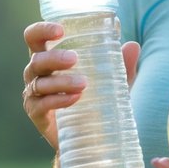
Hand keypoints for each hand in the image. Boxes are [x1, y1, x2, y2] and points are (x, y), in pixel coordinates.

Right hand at [22, 21, 139, 150]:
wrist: (89, 137)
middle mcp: (37, 74)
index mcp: (49, 58)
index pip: (35, 38)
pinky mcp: (37, 115)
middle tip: (74, 59)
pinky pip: (42, 105)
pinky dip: (58, 100)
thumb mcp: (111, 81)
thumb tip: (134, 46)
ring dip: (60, 81)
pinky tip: (75, 99)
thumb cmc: (96, 99)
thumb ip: (121, 64)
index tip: (61, 30)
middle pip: (36, 60)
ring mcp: (34, 95)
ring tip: (83, 84)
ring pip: (40, 83)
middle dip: (54, 57)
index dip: (42, 30)